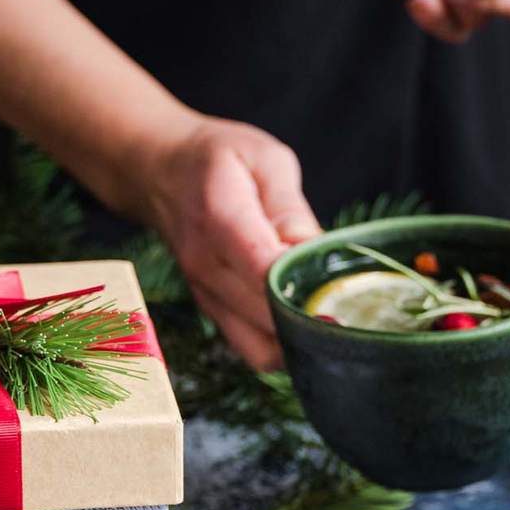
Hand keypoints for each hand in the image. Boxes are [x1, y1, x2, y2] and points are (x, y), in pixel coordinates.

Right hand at [139, 117, 321, 370]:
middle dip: (314, 317)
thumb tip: (317, 255)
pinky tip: (304, 319)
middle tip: (350, 303)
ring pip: (263, 348)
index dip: (304, 289)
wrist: (159, 172)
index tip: (341, 292)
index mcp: (221, 217)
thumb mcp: (265, 161)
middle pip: (268, 318)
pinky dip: (285, 345)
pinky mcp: (212, 312)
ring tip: (327, 312)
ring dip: (301, 339)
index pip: (263, 271)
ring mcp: (205, 294)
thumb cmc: (220, 160)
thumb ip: (292, 210)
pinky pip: (253, 349)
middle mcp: (206, 265)